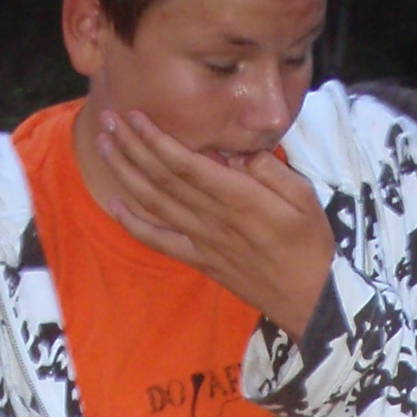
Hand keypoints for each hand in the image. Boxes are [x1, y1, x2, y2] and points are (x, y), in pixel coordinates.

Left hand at [94, 110, 335, 340]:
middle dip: (132, 147)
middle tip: (109, 119)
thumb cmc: (310, 244)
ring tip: (105, 146)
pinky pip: (160, 241)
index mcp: (239, 199)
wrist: (310, 299)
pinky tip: (115, 204)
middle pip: (162, 179)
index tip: (136, 117)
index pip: (188, 165)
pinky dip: (134, 224)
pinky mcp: (200, 260)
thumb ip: (269, 170)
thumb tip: (237, 151)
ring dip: (126, 175)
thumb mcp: (304, 197)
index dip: (157, 140)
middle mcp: (214, 219)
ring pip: (155, 203)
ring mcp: (203, 242)